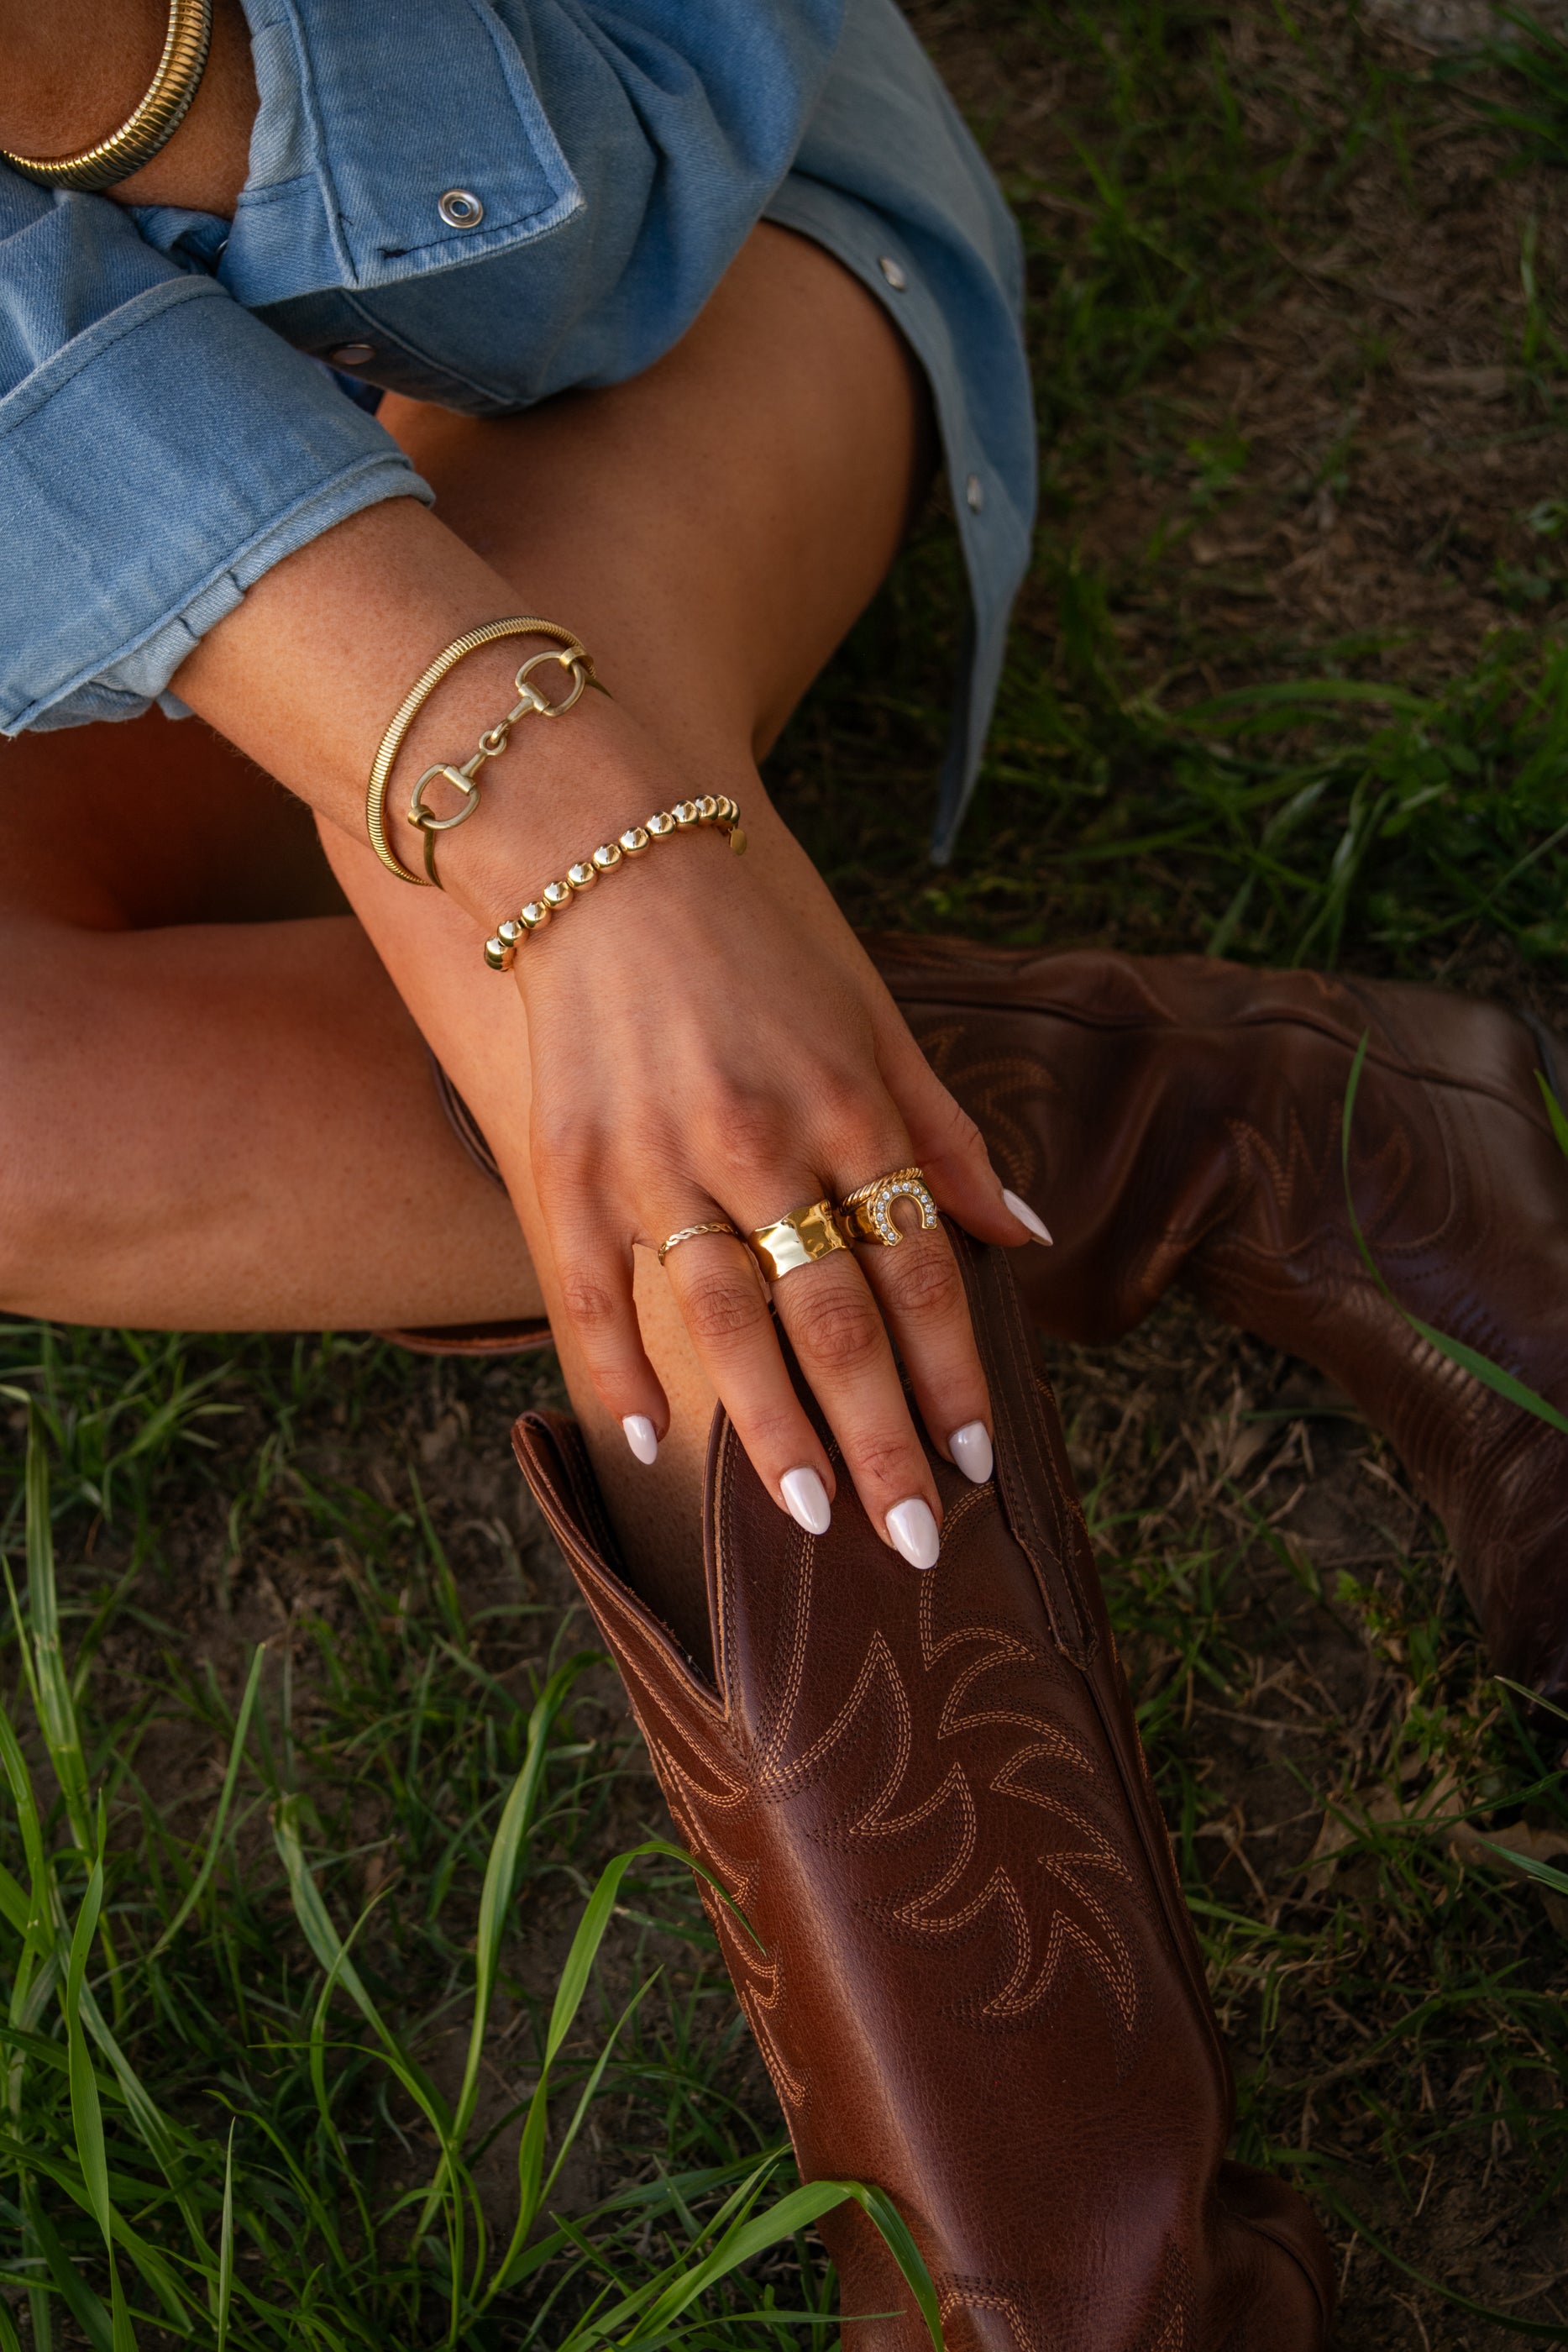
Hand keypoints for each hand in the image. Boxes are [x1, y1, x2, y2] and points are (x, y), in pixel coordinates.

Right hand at [478, 725, 1044, 1565]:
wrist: (600, 847)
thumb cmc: (755, 932)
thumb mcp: (874, 1013)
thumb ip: (946, 1131)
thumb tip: (1024, 1234)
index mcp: (849, 1107)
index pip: (919, 1274)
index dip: (953, 1376)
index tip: (977, 1463)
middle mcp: (759, 1143)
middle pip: (835, 1324)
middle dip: (883, 1443)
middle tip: (912, 1543)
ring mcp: (654, 1158)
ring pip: (723, 1327)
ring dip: (770, 1436)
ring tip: (812, 1522)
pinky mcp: (565, 1162)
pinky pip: (587, 1292)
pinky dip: (613, 1370)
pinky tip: (643, 1442)